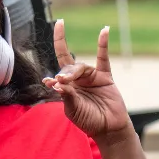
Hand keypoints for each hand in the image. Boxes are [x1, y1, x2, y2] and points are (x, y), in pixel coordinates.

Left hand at [42, 19, 131, 140]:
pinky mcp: (105, 76)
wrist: (109, 128)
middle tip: (61, 79)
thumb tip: (57, 83)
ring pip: (81, 66)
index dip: (53, 76)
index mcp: (66, 88)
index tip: (49, 82)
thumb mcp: (73, 110)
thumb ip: (67, 96)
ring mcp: (91, 77)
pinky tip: (104, 30)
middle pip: (67, 66)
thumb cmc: (88, 120)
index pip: (56, 74)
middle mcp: (77, 80)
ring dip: (74, 71)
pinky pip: (103, 57)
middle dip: (64, 72)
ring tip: (68, 79)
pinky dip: (103, 44)